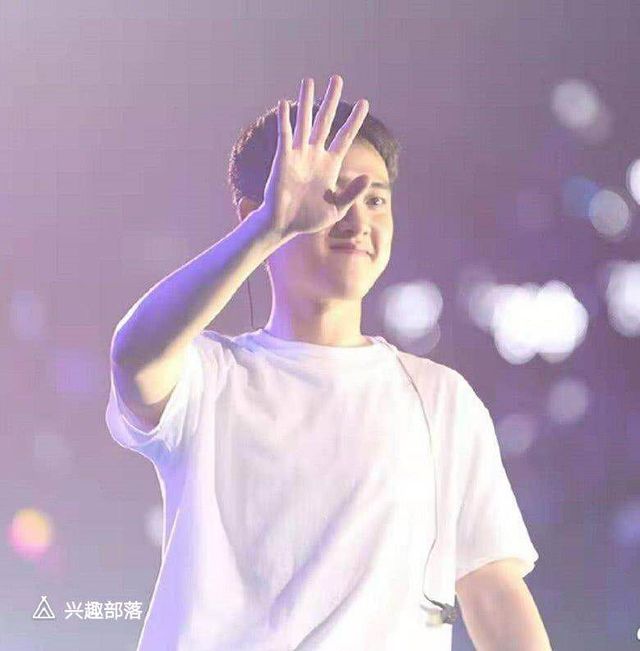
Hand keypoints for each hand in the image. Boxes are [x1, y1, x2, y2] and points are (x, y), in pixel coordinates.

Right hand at [261, 75, 370, 238]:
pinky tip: (284, 104)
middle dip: (331, 100)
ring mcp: (299, 155)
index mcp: (330, 165)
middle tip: (337, 79)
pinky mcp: (284, 159)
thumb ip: (352, 192)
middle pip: (325, 121)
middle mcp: (315, 155)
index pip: (345, 137)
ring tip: (309, 81)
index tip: (364, 102)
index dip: (354, 120)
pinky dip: (284, 120)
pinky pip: (285, 136)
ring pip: (304, 122)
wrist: (286, 225)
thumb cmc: (310, 218)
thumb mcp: (337, 208)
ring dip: (306, 101)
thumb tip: (369, 176)